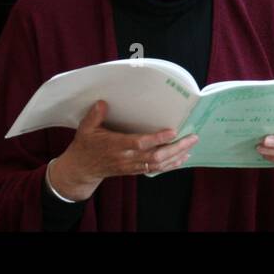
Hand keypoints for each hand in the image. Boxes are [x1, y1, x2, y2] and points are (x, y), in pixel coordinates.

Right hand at [48, 100, 197, 201]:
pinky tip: (181, 158)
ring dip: (176, 156)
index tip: (173, 131)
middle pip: (155, 156)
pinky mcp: (134, 171)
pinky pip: (155, 170)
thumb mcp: (86, 129)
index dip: (157, 139)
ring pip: (157, 164)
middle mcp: (126, 158)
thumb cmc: (85, 146)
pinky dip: (170, 165)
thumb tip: (103, 102)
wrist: (81, 169)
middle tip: (192, 138)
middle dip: (176, 148)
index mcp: (115, 146)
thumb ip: (95, 116)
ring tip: (191, 146)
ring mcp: (131, 166)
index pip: (139, 143)